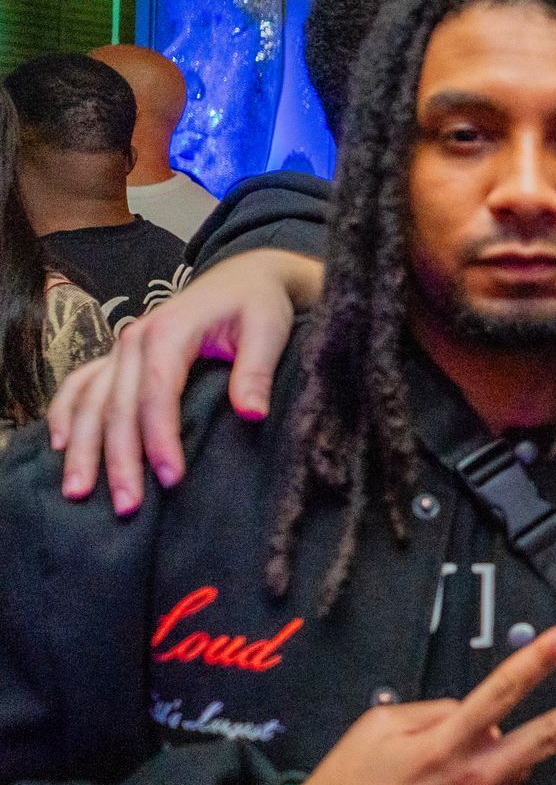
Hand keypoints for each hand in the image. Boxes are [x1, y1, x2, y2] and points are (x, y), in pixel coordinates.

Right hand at [47, 248, 317, 514]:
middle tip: (126, 505)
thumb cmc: (258, 305)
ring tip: (79, 493)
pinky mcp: (118, 358)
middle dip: (119, 458)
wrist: (243, 279)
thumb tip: (252, 414)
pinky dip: (65, 414)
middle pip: (118, 405)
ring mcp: (121, 349)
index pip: (157, 391)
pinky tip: (58, 447)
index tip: (170, 477)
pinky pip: (80, 385)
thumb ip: (257, 370)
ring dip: (83, 448)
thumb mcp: (269, 328)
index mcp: (171, 330)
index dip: (160, 437)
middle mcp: (135, 339)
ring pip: (91, 401)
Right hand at [294, 621, 555, 784]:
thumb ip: (436, 709)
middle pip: (548, 737)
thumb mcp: (379, 726)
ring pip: (520, 769)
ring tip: (448, 770)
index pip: (503, 689)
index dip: (543, 657)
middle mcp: (469, 782)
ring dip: (504, 758)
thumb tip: (472, 711)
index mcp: (442, 745)